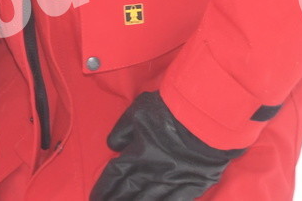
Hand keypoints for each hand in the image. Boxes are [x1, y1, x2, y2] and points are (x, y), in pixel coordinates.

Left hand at [89, 91, 244, 200]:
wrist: (206, 118)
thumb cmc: (171, 109)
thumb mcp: (139, 111)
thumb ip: (123, 129)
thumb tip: (114, 146)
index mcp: (137, 154)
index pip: (115, 176)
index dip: (104, 188)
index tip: (95, 198)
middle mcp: (152, 172)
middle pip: (128, 192)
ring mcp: (173, 181)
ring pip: (148, 200)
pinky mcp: (192, 184)